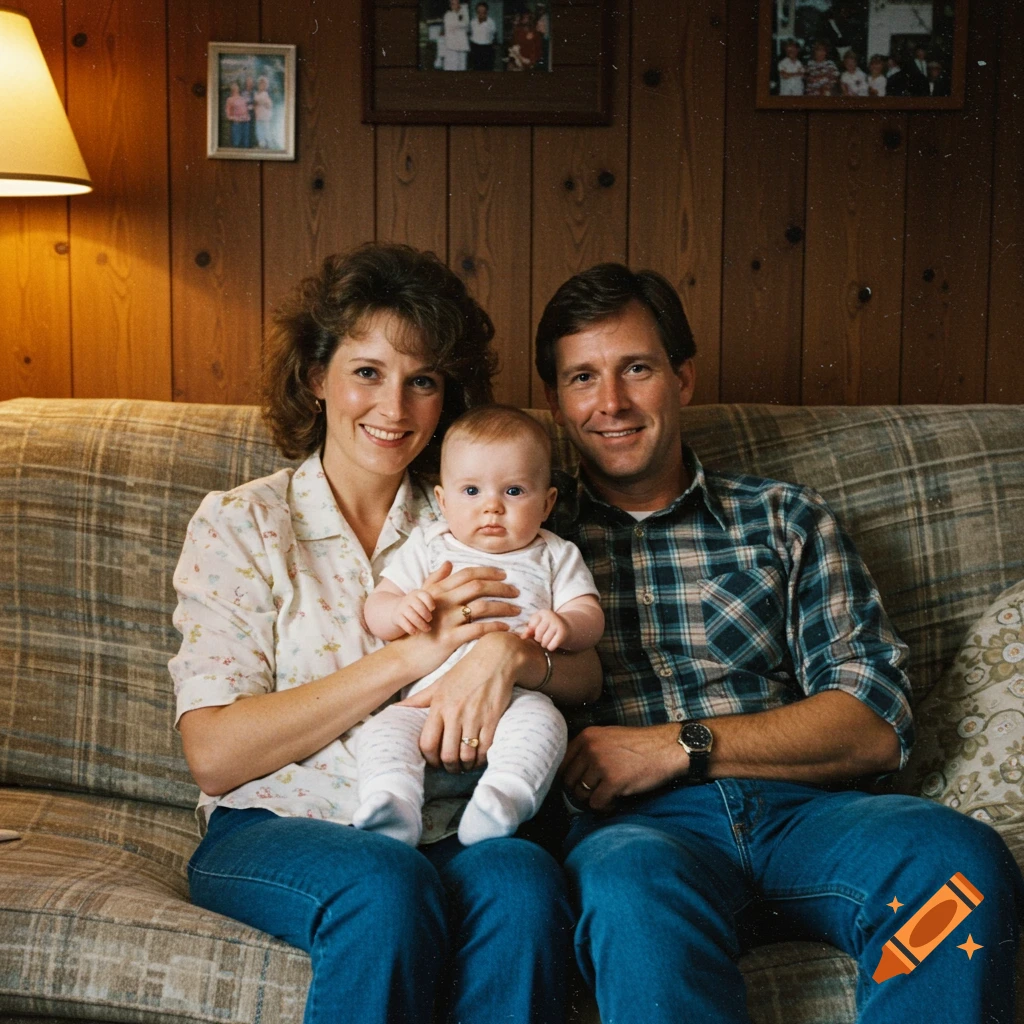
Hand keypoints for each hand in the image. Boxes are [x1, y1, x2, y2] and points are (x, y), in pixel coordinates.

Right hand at [393, 589, 433, 634]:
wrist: (397, 611)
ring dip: (420, 624)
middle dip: (425, 614)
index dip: (430, 603)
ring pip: (411, 615)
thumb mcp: (426, 602)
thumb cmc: (419, 609)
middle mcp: (409, 599)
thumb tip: (456, 605)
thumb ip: (437, 603)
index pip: (425, 595)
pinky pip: (404, 623)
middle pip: (418, 606)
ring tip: (427, 629)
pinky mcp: (397, 617)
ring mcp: (402, 608)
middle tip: (430, 620)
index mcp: (418, 594)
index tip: (433, 609)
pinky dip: (411, 628)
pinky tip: (416, 632)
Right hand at [399, 561, 519, 663]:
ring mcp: (447, 620)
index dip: (488, 572)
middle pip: (478, 587)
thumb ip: (435, 580)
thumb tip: (448, 563)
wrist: (405, 655)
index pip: (468, 574)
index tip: (504, 575)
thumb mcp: (421, 600)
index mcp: (438, 591)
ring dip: (504, 607)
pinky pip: (478, 629)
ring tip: (517, 610)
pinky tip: (507, 628)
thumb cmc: (417, 627)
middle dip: (501, 588)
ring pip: (482, 606)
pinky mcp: (450, 638)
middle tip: (516, 592)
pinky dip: (496, 627)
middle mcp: (443, 602)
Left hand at [399, 631, 523, 772]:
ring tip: (466, 765)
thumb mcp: (440, 683)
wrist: (496, 657)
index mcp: (439, 705)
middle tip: (452, 768)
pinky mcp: (492, 719)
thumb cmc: (466, 670)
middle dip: (449, 766)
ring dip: (466, 765)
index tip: (434, 762)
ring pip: (466, 755)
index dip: (430, 759)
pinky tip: (480, 757)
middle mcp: (455, 713)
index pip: (428, 743)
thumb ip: (419, 699)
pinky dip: (482, 758)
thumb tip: (396, 708)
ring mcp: (474, 717)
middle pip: (447, 754)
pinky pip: (485, 748)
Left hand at [520, 609, 567, 650]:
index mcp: (543, 612)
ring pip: (544, 641)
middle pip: (538, 634)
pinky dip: (551, 647)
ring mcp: (558, 624)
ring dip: (544, 644)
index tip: (537, 630)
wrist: (567, 626)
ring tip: (547, 640)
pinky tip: (553, 643)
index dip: (533, 631)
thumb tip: (522, 637)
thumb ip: (529, 630)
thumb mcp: (538, 624)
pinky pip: (551, 646)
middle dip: (539, 639)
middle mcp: (551, 616)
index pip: (532, 626)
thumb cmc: (548, 626)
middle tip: (543, 637)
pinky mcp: (563, 633)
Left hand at [561, 724, 683, 811]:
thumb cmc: (640, 746)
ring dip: (594, 800)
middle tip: (595, 794)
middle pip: (569, 781)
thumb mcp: (608, 737)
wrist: (667, 748)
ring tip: (609, 796)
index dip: (570, 779)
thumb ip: (589, 750)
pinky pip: (597, 804)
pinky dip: (605, 807)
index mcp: (587, 736)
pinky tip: (616, 802)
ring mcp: (601, 764)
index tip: (579, 786)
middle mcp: (590, 748)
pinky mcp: (613, 781)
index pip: (563, 764)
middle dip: (580, 792)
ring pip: (582, 794)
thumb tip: (570, 775)